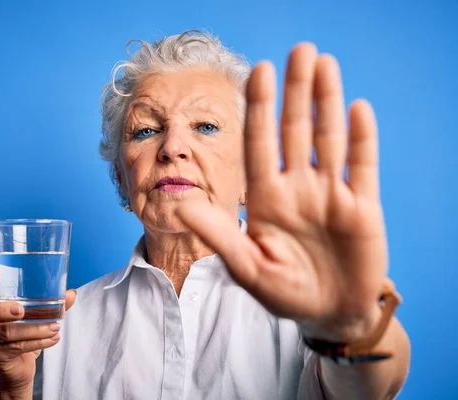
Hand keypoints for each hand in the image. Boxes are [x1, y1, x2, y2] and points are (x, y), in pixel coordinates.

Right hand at [0, 263, 76, 394]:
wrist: (18, 367)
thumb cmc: (24, 334)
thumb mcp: (36, 316)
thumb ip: (52, 304)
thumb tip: (71, 294)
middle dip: (2, 309)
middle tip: (20, 310)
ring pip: (7, 332)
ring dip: (34, 329)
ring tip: (55, 327)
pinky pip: (17, 347)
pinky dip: (39, 342)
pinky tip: (53, 339)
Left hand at [175, 43, 386, 343]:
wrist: (328, 314)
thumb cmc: (284, 293)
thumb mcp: (247, 267)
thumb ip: (219, 235)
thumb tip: (179, 205)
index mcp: (265, 198)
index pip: (260, 144)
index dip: (260, 108)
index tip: (258, 71)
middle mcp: (296, 188)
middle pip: (295, 131)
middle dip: (296, 92)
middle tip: (299, 49)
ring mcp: (330, 194)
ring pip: (328, 138)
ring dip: (327, 101)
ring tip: (324, 64)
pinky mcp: (362, 206)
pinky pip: (362, 166)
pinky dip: (361, 139)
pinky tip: (357, 109)